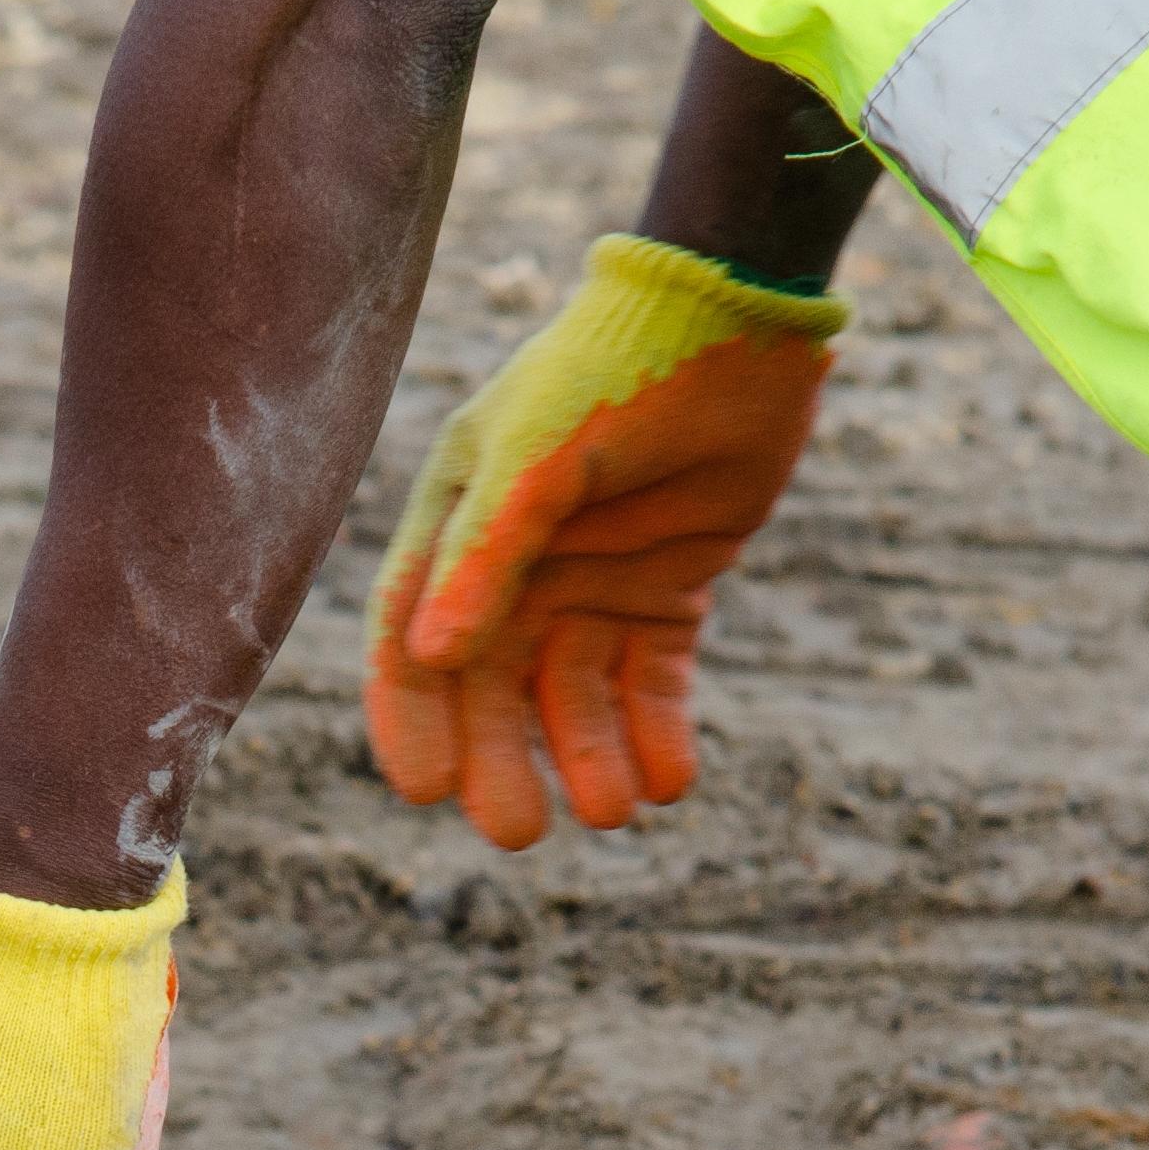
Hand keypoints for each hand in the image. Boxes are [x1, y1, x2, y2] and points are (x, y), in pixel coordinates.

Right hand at [366, 234, 842, 849]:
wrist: (738, 318)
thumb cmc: (617, 368)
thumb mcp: (540, 452)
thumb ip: (486, 551)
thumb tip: (428, 659)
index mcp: (458, 522)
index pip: (411, 636)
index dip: (411, 716)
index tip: (426, 790)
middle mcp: (515, 564)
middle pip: (491, 687)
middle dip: (502, 760)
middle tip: (518, 831)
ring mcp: (593, 580)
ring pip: (575, 696)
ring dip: (587, 757)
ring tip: (615, 809)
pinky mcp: (669, 589)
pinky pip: (653, 683)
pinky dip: (657, 734)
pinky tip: (670, 778)